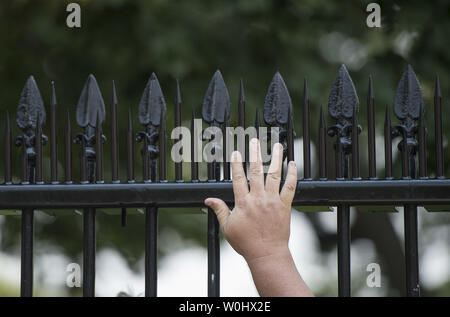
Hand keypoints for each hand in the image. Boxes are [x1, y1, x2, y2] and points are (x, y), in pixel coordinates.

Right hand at [204, 138, 296, 261]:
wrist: (267, 254)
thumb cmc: (246, 242)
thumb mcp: (227, 227)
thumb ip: (219, 210)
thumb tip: (208, 200)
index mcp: (243, 203)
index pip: (238, 178)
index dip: (236, 164)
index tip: (236, 151)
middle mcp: (258, 198)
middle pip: (256, 171)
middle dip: (255, 153)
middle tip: (255, 140)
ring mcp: (273, 201)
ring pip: (274, 175)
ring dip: (276, 158)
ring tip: (277, 145)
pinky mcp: (285, 206)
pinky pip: (290, 187)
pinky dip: (292, 175)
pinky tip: (293, 164)